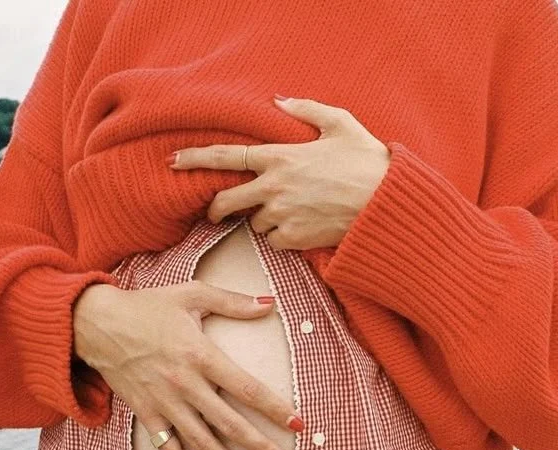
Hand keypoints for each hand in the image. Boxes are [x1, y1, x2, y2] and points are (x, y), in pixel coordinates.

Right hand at [73, 282, 303, 449]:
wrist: (96, 324)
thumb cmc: (148, 307)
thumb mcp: (191, 293)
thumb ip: (233, 301)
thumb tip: (271, 303)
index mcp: (200, 354)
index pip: (246, 387)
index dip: (274, 407)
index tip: (298, 423)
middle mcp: (184, 384)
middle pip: (228, 423)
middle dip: (258, 445)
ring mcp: (164, 403)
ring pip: (202, 442)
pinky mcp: (146, 414)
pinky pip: (168, 449)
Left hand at [167, 96, 390, 250]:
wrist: (383, 203)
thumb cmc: (366, 162)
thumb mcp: (340, 124)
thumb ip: (306, 110)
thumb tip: (280, 101)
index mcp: (280, 156)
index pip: (227, 157)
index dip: (196, 159)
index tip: (173, 162)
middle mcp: (274, 187)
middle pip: (227, 202)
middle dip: (216, 209)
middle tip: (215, 212)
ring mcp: (282, 215)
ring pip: (256, 223)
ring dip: (265, 219)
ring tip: (292, 211)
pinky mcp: (293, 238)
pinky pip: (275, 241)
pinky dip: (283, 236)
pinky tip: (304, 226)